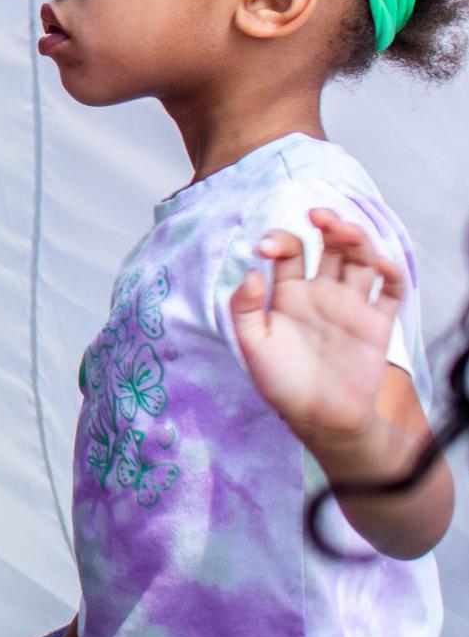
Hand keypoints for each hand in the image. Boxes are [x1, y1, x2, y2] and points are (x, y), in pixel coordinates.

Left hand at [229, 208, 401, 449]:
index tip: (266, 247)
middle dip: (326, 224)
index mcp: (288, 293)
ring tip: (342, 228)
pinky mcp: (377, 324)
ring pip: (361, 259)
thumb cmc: (283, 385)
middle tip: (317, 216)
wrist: (321, 420)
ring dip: (356, 238)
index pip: (289, 251)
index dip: (279, 240)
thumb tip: (252, 271)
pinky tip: (379, 264)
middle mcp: (322, 293)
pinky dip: (391, 272)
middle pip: (330, 245)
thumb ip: (244, 308)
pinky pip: (391, 291)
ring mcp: (351, 306)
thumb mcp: (252, 346)